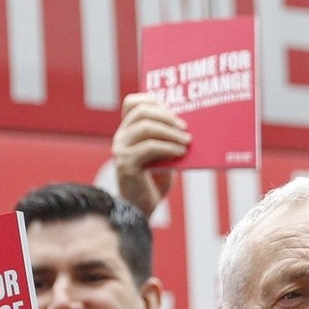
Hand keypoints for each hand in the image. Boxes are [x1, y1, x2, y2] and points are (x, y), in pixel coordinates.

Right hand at [111, 92, 189, 218]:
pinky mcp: (126, 164)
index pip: (132, 103)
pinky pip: (149, 147)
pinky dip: (168, 148)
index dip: (152, 100)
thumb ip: (167, 139)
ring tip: (187, 141)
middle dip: (167, 116)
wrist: (142, 208)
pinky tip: (181, 153)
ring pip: (146, 127)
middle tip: (186, 127)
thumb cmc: (155, 181)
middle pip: (142, 112)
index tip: (173, 109)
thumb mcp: (163, 155)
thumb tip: (187, 125)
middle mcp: (120, 137)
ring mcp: (121, 149)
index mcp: (127, 131)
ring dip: (170, 132)